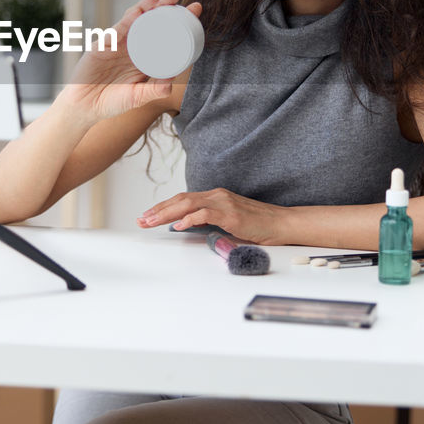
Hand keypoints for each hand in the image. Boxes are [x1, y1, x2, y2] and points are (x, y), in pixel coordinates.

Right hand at [58, 0, 202, 122]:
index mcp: (145, 57)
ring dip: (147, 6)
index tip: (196, 11)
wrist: (83, 107)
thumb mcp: (136, 98)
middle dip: (165, 6)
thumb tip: (170, 86)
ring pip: (135, 19)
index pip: (166, 34)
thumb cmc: (111, 103)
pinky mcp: (104, 44)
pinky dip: (127, 20)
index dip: (180, 22)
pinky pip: (117, 29)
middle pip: (152, 20)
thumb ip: (151, 91)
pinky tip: (138, 12)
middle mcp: (134, 46)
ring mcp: (119, 43)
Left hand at [136, 188, 287, 245]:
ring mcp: (224, 203)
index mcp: (215, 197)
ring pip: (188, 204)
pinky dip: (189, 219)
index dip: (163, 207)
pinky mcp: (231, 214)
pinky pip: (205, 214)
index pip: (183, 199)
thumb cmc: (258, 225)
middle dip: (158, 210)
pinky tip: (177, 226)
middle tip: (141, 219)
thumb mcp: (228, 222)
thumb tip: (189, 227)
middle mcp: (217, 196)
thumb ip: (209, 222)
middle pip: (180, 200)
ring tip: (151, 222)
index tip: (148, 216)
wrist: (282, 223)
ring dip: (167, 213)